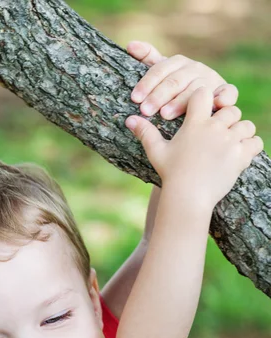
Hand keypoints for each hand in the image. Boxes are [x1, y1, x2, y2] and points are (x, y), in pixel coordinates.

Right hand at [125, 87, 262, 209]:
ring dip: (240, 132)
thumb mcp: (157, 152)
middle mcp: (214, 128)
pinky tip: (240, 153)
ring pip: (245, 125)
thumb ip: (145, 133)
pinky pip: (255, 142)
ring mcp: (229, 141)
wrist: (187, 197)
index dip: (205, 99)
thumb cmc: (171, 174)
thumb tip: (129, 119)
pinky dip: (250, 146)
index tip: (204, 111)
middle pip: (229, 109)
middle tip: (218, 132)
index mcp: (195, 123)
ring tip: (230, 144)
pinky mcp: (241, 155)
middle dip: (226, 119)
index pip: (204, 93)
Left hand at [127, 41, 237, 118]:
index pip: (160, 70)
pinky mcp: (226, 91)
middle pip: (175, 81)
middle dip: (159, 96)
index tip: (135, 98)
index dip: (147, 83)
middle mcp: (196, 68)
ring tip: (165, 114)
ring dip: (180, 102)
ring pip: (195, 90)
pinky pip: (228, 93)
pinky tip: (216, 105)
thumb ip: (149, 60)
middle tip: (145, 110)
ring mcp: (212, 80)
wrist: (207, 96)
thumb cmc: (178, 87)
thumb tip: (131, 45)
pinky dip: (224, 98)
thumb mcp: (163, 73)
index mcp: (179, 63)